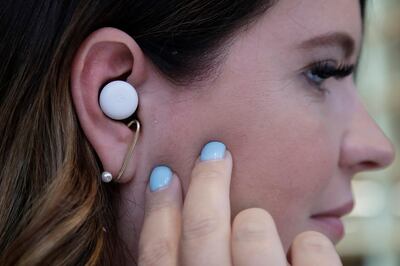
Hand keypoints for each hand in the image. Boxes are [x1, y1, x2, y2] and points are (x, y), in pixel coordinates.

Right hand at [138, 142, 341, 265]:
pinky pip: (310, 245)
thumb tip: (165, 214)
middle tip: (214, 151)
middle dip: (206, 183)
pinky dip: (308, 240)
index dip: (157, 209)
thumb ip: (182, 262)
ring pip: (254, 230)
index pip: (156, 252)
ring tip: (258, 220)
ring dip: (256, 219)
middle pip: (203, 228)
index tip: (163, 175)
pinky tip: (304, 245)